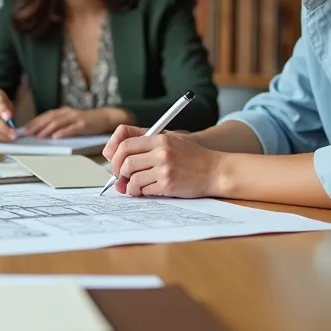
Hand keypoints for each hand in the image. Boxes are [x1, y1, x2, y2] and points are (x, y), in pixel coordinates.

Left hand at [24, 107, 121, 138]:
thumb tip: (43, 132)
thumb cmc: (88, 121)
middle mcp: (68, 113)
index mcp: (64, 112)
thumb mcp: (71, 120)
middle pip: (49, 118)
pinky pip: (72, 128)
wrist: (106, 117)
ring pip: (58, 123)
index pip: (46, 116)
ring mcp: (76, 118)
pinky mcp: (84, 124)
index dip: (34, 122)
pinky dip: (63, 132)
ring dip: (46, 129)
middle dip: (37, 126)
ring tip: (38, 136)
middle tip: (27, 133)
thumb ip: (60, 124)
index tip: (24, 129)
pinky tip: (56, 137)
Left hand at [104, 125, 221, 197]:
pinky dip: (141, 192)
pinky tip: (145, 191)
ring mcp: (165, 169)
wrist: (215, 171)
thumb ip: (146, 142)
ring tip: (134, 187)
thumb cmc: (191, 156)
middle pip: (126, 162)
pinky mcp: (168, 185)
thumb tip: (116, 154)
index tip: (115, 162)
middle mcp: (161, 152)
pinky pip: (144, 190)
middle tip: (121, 177)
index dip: (115, 155)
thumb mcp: (171, 139)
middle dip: (119, 172)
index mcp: (159, 139)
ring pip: (133, 178)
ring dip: (129, 185)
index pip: (125, 144)